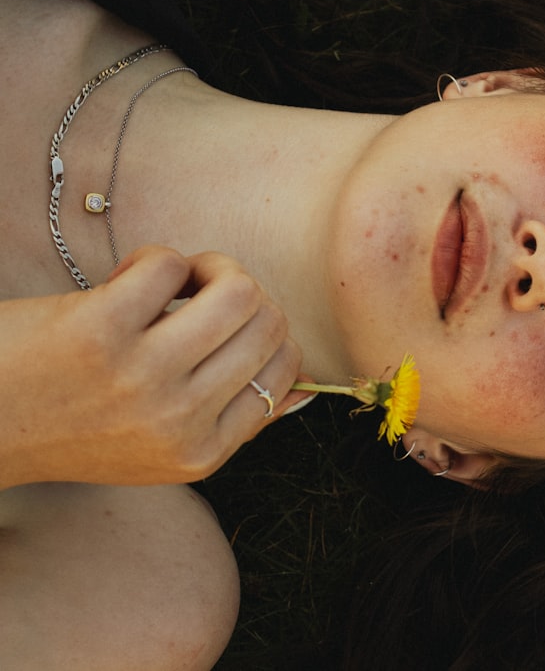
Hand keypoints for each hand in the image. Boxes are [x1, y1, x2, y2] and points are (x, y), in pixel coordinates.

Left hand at [0, 246, 308, 487]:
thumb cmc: (68, 428)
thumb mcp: (160, 450)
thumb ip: (231, 420)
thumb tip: (307, 385)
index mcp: (201, 452)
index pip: (285, 371)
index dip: (268, 331)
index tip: (233, 321)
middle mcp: (180, 419)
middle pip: (269, 323)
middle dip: (244, 293)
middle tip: (204, 291)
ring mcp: (143, 375)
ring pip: (238, 290)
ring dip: (213, 267)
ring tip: (181, 277)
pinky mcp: (102, 328)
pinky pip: (170, 265)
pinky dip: (157, 259)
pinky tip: (130, 276)